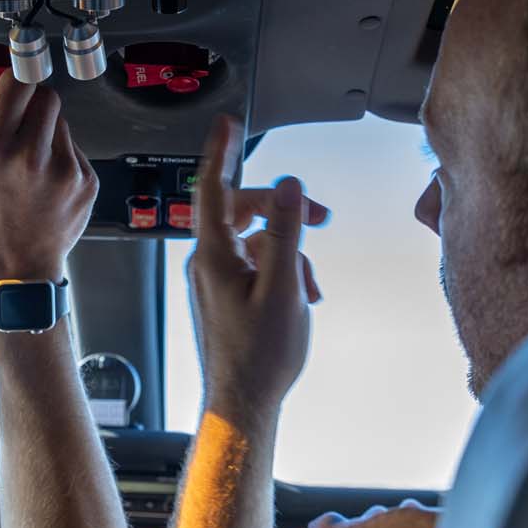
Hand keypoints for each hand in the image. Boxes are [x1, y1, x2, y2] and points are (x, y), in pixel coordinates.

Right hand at [0, 73, 98, 285]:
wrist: (17, 265)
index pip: (17, 81)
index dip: (15, 79)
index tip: (12, 84)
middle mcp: (29, 156)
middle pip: (46, 95)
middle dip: (33, 102)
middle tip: (21, 124)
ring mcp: (62, 169)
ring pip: (62, 121)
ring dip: (48, 130)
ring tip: (31, 161)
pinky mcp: (85, 181)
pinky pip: (75, 148)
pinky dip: (62, 156)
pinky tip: (46, 181)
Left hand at [188, 115, 328, 419]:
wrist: (242, 402)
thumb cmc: (259, 356)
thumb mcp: (282, 288)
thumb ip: (285, 232)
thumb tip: (288, 186)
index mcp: (214, 256)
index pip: (213, 188)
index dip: (222, 152)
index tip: (228, 125)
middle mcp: (207, 263)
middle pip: (243, 212)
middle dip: (283, 210)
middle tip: (320, 215)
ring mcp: (214, 281)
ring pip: (255, 242)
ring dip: (288, 252)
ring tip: (310, 284)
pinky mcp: (224, 296)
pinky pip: (254, 267)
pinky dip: (281, 272)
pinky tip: (301, 296)